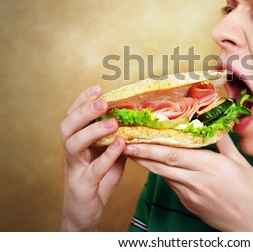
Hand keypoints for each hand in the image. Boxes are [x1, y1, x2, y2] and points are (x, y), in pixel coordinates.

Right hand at [60, 85, 126, 230]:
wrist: (86, 211)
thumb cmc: (98, 178)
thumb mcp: (109, 153)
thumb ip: (117, 137)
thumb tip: (136, 119)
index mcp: (76, 140)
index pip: (73, 115)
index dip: (82, 100)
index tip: (97, 88)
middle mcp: (71, 151)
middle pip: (67, 126)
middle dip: (84, 111)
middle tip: (103, 101)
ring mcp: (74, 168)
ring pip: (74, 144)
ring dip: (93, 130)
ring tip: (113, 121)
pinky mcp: (82, 185)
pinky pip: (93, 168)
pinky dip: (107, 155)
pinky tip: (120, 144)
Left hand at [123, 134, 252, 230]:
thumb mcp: (240, 163)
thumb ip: (224, 143)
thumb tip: (217, 125)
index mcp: (209, 167)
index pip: (173, 155)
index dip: (151, 148)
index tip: (135, 140)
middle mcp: (196, 182)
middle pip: (162, 166)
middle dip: (141, 156)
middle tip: (125, 145)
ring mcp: (191, 196)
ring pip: (165, 177)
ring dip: (150, 165)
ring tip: (138, 153)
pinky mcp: (190, 205)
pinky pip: (174, 186)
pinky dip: (164, 175)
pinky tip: (160, 168)